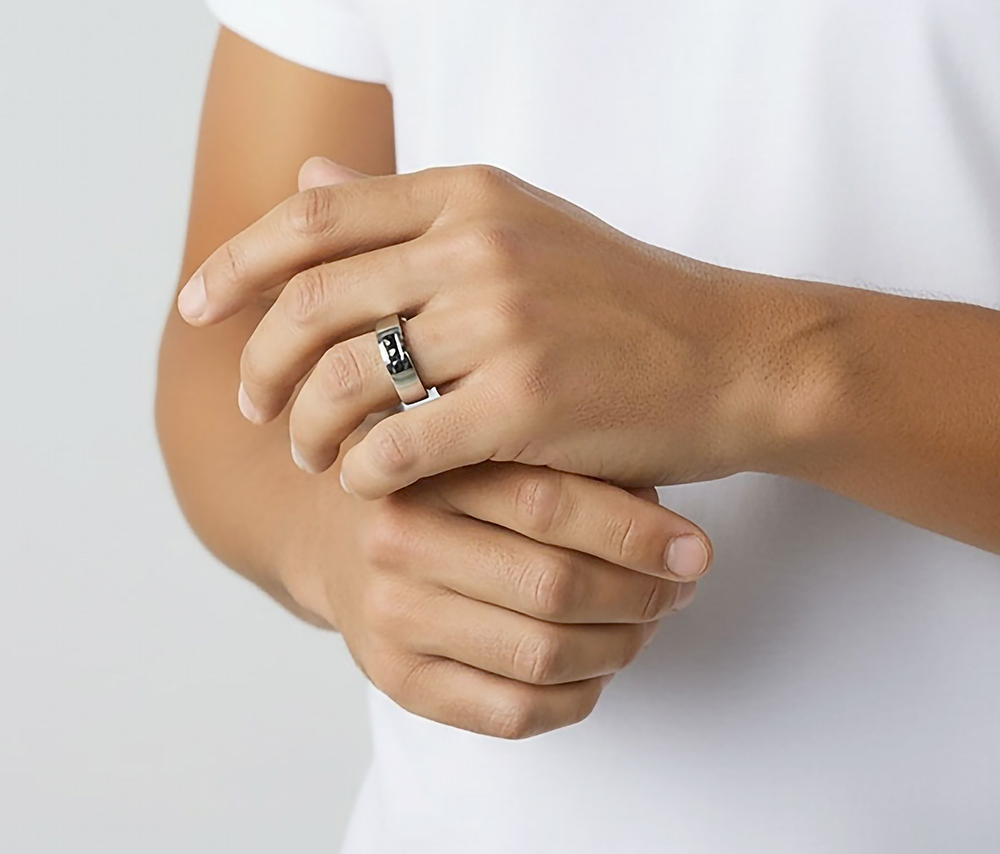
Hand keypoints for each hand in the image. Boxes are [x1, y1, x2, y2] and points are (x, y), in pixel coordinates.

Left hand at [178, 159, 770, 497]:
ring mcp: (504, 323)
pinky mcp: (527, 405)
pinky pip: (398, 445)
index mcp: (471, 193)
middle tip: (252, 403)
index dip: (236, 263)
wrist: (730, 357)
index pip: (314, 217)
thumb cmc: (623, 301)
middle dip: (260, 361)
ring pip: (345, 379)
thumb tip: (306, 178)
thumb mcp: (521, 224)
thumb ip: (409, 207)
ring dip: (307, 427)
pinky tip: (369, 484)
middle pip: (312, 301)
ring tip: (310, 454)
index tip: (196, 307)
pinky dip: (363, 472)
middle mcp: (480, 245)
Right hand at [293, 459, 710, 738]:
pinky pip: (511, 713)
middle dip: (639, 595)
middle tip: (679, 586)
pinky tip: (596, 667)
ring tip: (645, 624)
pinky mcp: (397, 679)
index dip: (635, 533)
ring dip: (617, 647)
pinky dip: (576, 697)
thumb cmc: (434, 485)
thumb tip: (661, 520)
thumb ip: (558, 464)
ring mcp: (392, 616)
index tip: (694, 548)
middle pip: (552, 586)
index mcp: (429, 470)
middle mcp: (400, 542)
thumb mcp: (482, 447)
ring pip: (541, 656)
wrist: (335, 533)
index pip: (549, 504)